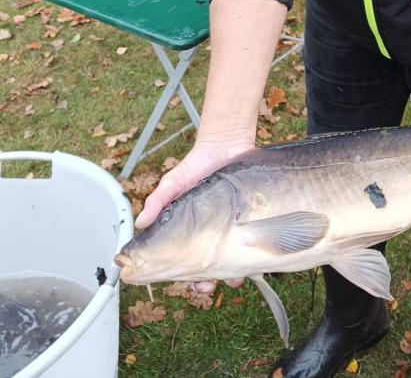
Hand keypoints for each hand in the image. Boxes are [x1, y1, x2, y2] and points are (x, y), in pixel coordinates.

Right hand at [135, 139, 252, 290]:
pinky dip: (251, 258)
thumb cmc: (197, 165)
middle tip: (207, 285)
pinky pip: (250, 245)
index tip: (184, 282)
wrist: (227, 146)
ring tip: (232, 278)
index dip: (182, 274)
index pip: (182, 258)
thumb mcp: (173, 183)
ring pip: (230, 262)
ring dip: (230, 274)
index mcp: (187, 228)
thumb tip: (139, 224)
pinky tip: (252, 264)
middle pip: (206, 267)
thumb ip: (158, 202)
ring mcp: (229, 229)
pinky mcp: (247, 222)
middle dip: (206, 281)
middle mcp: (209, 233)